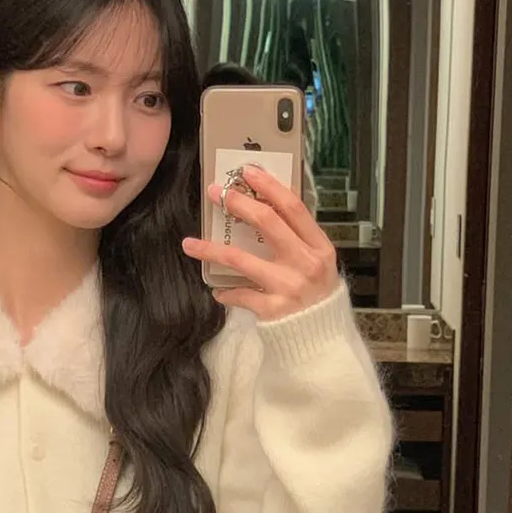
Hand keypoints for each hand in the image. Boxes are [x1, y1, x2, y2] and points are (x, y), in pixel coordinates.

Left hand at [182, 163, 339, 321]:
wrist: (322, 340)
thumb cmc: (316, 297)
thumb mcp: (316, 264)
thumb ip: (297, 240)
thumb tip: (266, 207)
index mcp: (319, 247)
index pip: (293, 208)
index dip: (269, 187)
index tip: (248, 172)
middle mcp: (306, 263)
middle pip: (267, 223)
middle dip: (238, 204)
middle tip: (216, 193)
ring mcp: (288, 286)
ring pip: (241, 259)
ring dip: (211, 249)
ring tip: (190, 243)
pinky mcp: (272, 309)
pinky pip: (239, 294)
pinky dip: (226, 292)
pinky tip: (218, 290)